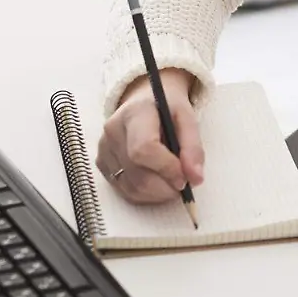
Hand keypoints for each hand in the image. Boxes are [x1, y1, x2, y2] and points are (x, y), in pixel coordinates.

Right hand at [96, 69, 204, 203]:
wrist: (144, 102)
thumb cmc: (167, 109)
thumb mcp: (187, 118)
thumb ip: (193, 147)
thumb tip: (195, 178)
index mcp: (134, 113)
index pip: (144, 149)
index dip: (166, 168)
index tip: (185, 179)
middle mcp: (113, 131)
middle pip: (137, 173)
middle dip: (166, 187)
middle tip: (184, 185)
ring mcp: (104, 149)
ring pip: (131, 187)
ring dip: (158, 194)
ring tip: (172, 183)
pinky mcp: (102, 164)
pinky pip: (125, 190)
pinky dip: (146, 194)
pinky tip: (158, 183)